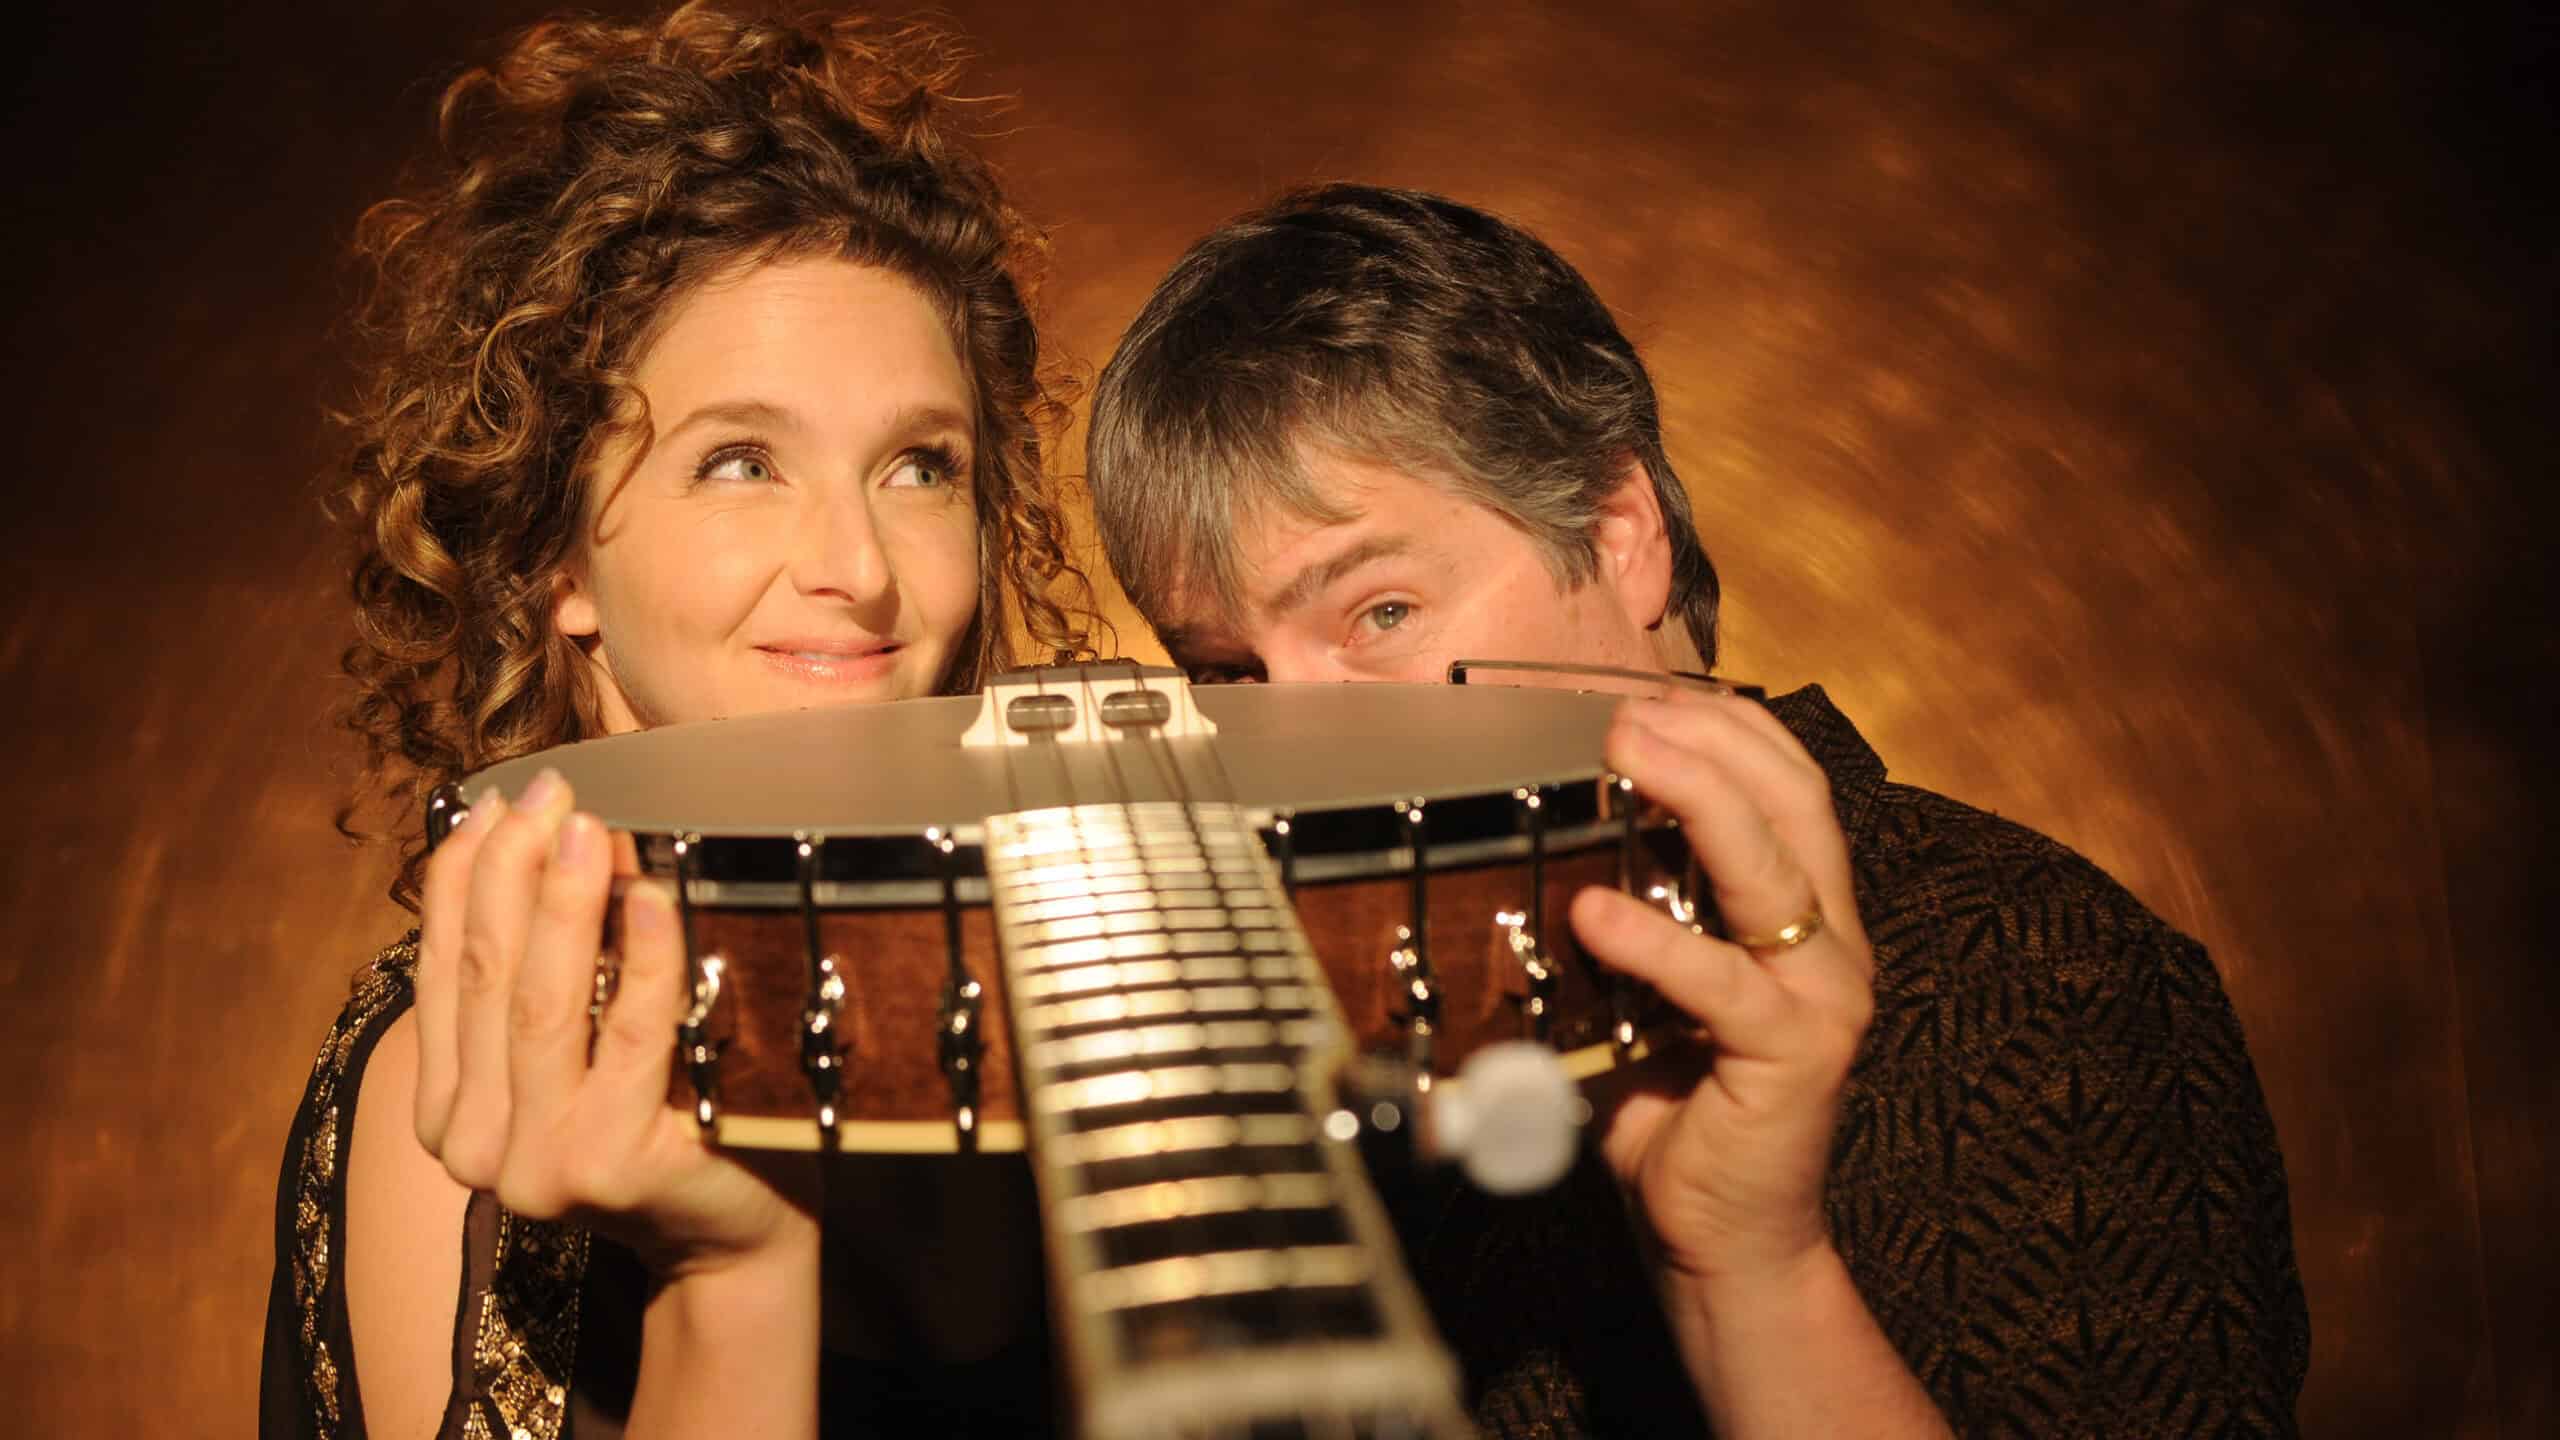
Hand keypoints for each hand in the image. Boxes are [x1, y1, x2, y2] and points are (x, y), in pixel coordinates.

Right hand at [411, 768, 817, 1276]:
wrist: (731, 1234)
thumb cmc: (659, 1122)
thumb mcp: (577, 1052)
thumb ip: (538, 977)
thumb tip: (532, 836)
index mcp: (445, 1111)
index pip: (441, 969)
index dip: (463, 879)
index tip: (497, 803)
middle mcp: (471, 1145)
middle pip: (487, 975)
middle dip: (513, 871)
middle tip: (552, 793)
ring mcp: (536, 1162)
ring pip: (544, 1003)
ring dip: (566, 903)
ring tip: (591, 828)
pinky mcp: (610, 1163)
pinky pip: (633, 1037)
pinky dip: (644, 960)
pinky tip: (655, 895)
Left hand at [1569, 691, 1874, 1287]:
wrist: (1725, 1234)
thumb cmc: (1676, 1105)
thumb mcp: (1646, 989)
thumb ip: (1620, 916)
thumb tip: (1525, 844)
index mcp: (1809, 911)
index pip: (1789, 783)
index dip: (1726, 725)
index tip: (1648, 688)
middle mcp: (1832, 940)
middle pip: (1792, 800)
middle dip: (1712, 738)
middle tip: (1625, 707)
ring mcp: (1823, 993)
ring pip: (1775, 867)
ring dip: (1699, 795)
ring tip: (1627, 751)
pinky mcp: (1795, 1052)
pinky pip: (1722, 980)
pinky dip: (1655, 940)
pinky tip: (1593, 912)